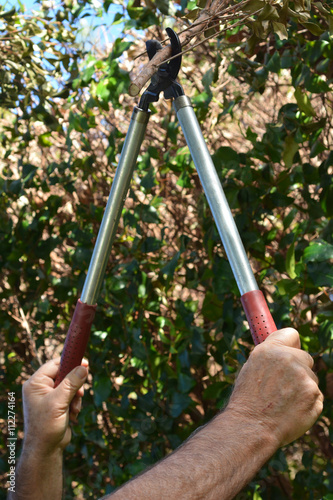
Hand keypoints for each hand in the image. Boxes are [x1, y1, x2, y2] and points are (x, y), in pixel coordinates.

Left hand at [22, 358, 87, 456]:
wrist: (46, 450)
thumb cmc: (46, 426)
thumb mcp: (59, 401)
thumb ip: (72, 383)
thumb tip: (84, 367)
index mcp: (36, 383)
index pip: (55, 364)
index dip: (70, 363)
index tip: (85, 362)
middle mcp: (41, 388)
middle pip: (65, 374)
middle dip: (74, 385)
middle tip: (79, 392)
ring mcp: (49, 396)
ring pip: (70, 386)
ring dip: (76, 397)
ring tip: (73, 409)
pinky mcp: (57, 404)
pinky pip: (71, 396)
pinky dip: (75, 404)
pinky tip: (72, 415)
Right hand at [226, 328, 323, 446]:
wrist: (251, 428)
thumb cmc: (247, 401)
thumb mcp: (251, 369)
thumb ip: (270, 358)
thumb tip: (284, 353)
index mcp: (269, 349)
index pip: (291, 334)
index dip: (292, 344)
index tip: (292, 350)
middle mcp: (288, 358)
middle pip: (305, 357)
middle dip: (299, 369)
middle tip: (284, 386)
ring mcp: (304, 376)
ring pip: (310, 379)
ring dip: (302, 389)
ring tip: (282, 403)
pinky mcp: (314, 394)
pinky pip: (316, 396)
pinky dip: (308, 403)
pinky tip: (291, 411)